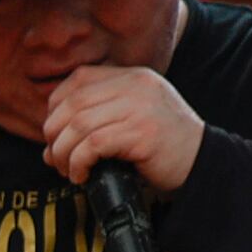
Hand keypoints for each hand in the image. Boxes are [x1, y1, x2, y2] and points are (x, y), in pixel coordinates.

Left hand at [40, 65, 201, 192]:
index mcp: (132, 76)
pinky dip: (78, 163)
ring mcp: (140, 107)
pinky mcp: (142, 132)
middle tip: (56, 159)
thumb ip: (98, 114)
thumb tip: (49, 140)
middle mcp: (136, 85)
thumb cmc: (160, 145)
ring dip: (63, 154)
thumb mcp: (131, 116)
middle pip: (72, 104)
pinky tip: (82, 175)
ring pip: (78, 126)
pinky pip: (92, 145)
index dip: (55, 109)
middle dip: (53, 136)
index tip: (55, 134)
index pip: (77, 80)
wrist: (201, 160)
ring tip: (68, 170)